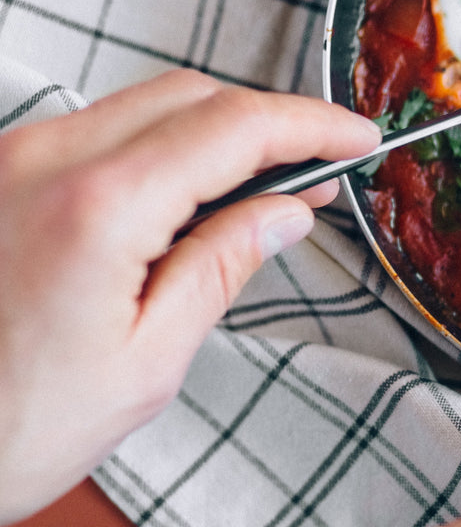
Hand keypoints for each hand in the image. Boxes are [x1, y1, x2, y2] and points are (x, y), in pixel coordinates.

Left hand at [0, 70, 379, 523]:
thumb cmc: (1, 430)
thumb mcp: (145, 365)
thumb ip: (221, 269)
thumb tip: (285, 214)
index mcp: (99, 209)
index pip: (236, 129)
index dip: (311, 124)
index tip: (358, 136)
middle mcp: (48, 161)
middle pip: (192, 96)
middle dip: (269, 121)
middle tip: (321, 168)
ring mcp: (13, 160)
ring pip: (146, 106)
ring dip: (217, 131)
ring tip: (265, 187)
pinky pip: (102, 132)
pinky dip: (164, 146)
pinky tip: (190, 194)